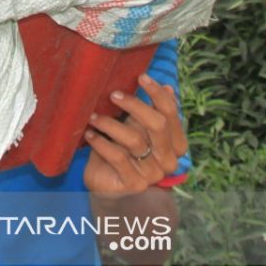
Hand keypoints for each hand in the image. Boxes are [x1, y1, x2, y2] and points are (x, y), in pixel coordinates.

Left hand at [84, 73, 187, 196]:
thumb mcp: (137, 131)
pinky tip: (89, 135)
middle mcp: (168, 159)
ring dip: (109, 123)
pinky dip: (101, 143)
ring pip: (134, 139)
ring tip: (93, 116)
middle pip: (157, 124)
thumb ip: (150, 113)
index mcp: (175, 144)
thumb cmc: (123, 153)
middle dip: (134, 105)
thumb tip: (169, 87)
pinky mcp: (134, 183)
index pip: (171, 114)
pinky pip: (117, 156)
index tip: (141, 76)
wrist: (111, 189)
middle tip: (113, 94)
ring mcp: (152, 173)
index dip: (158, 94)